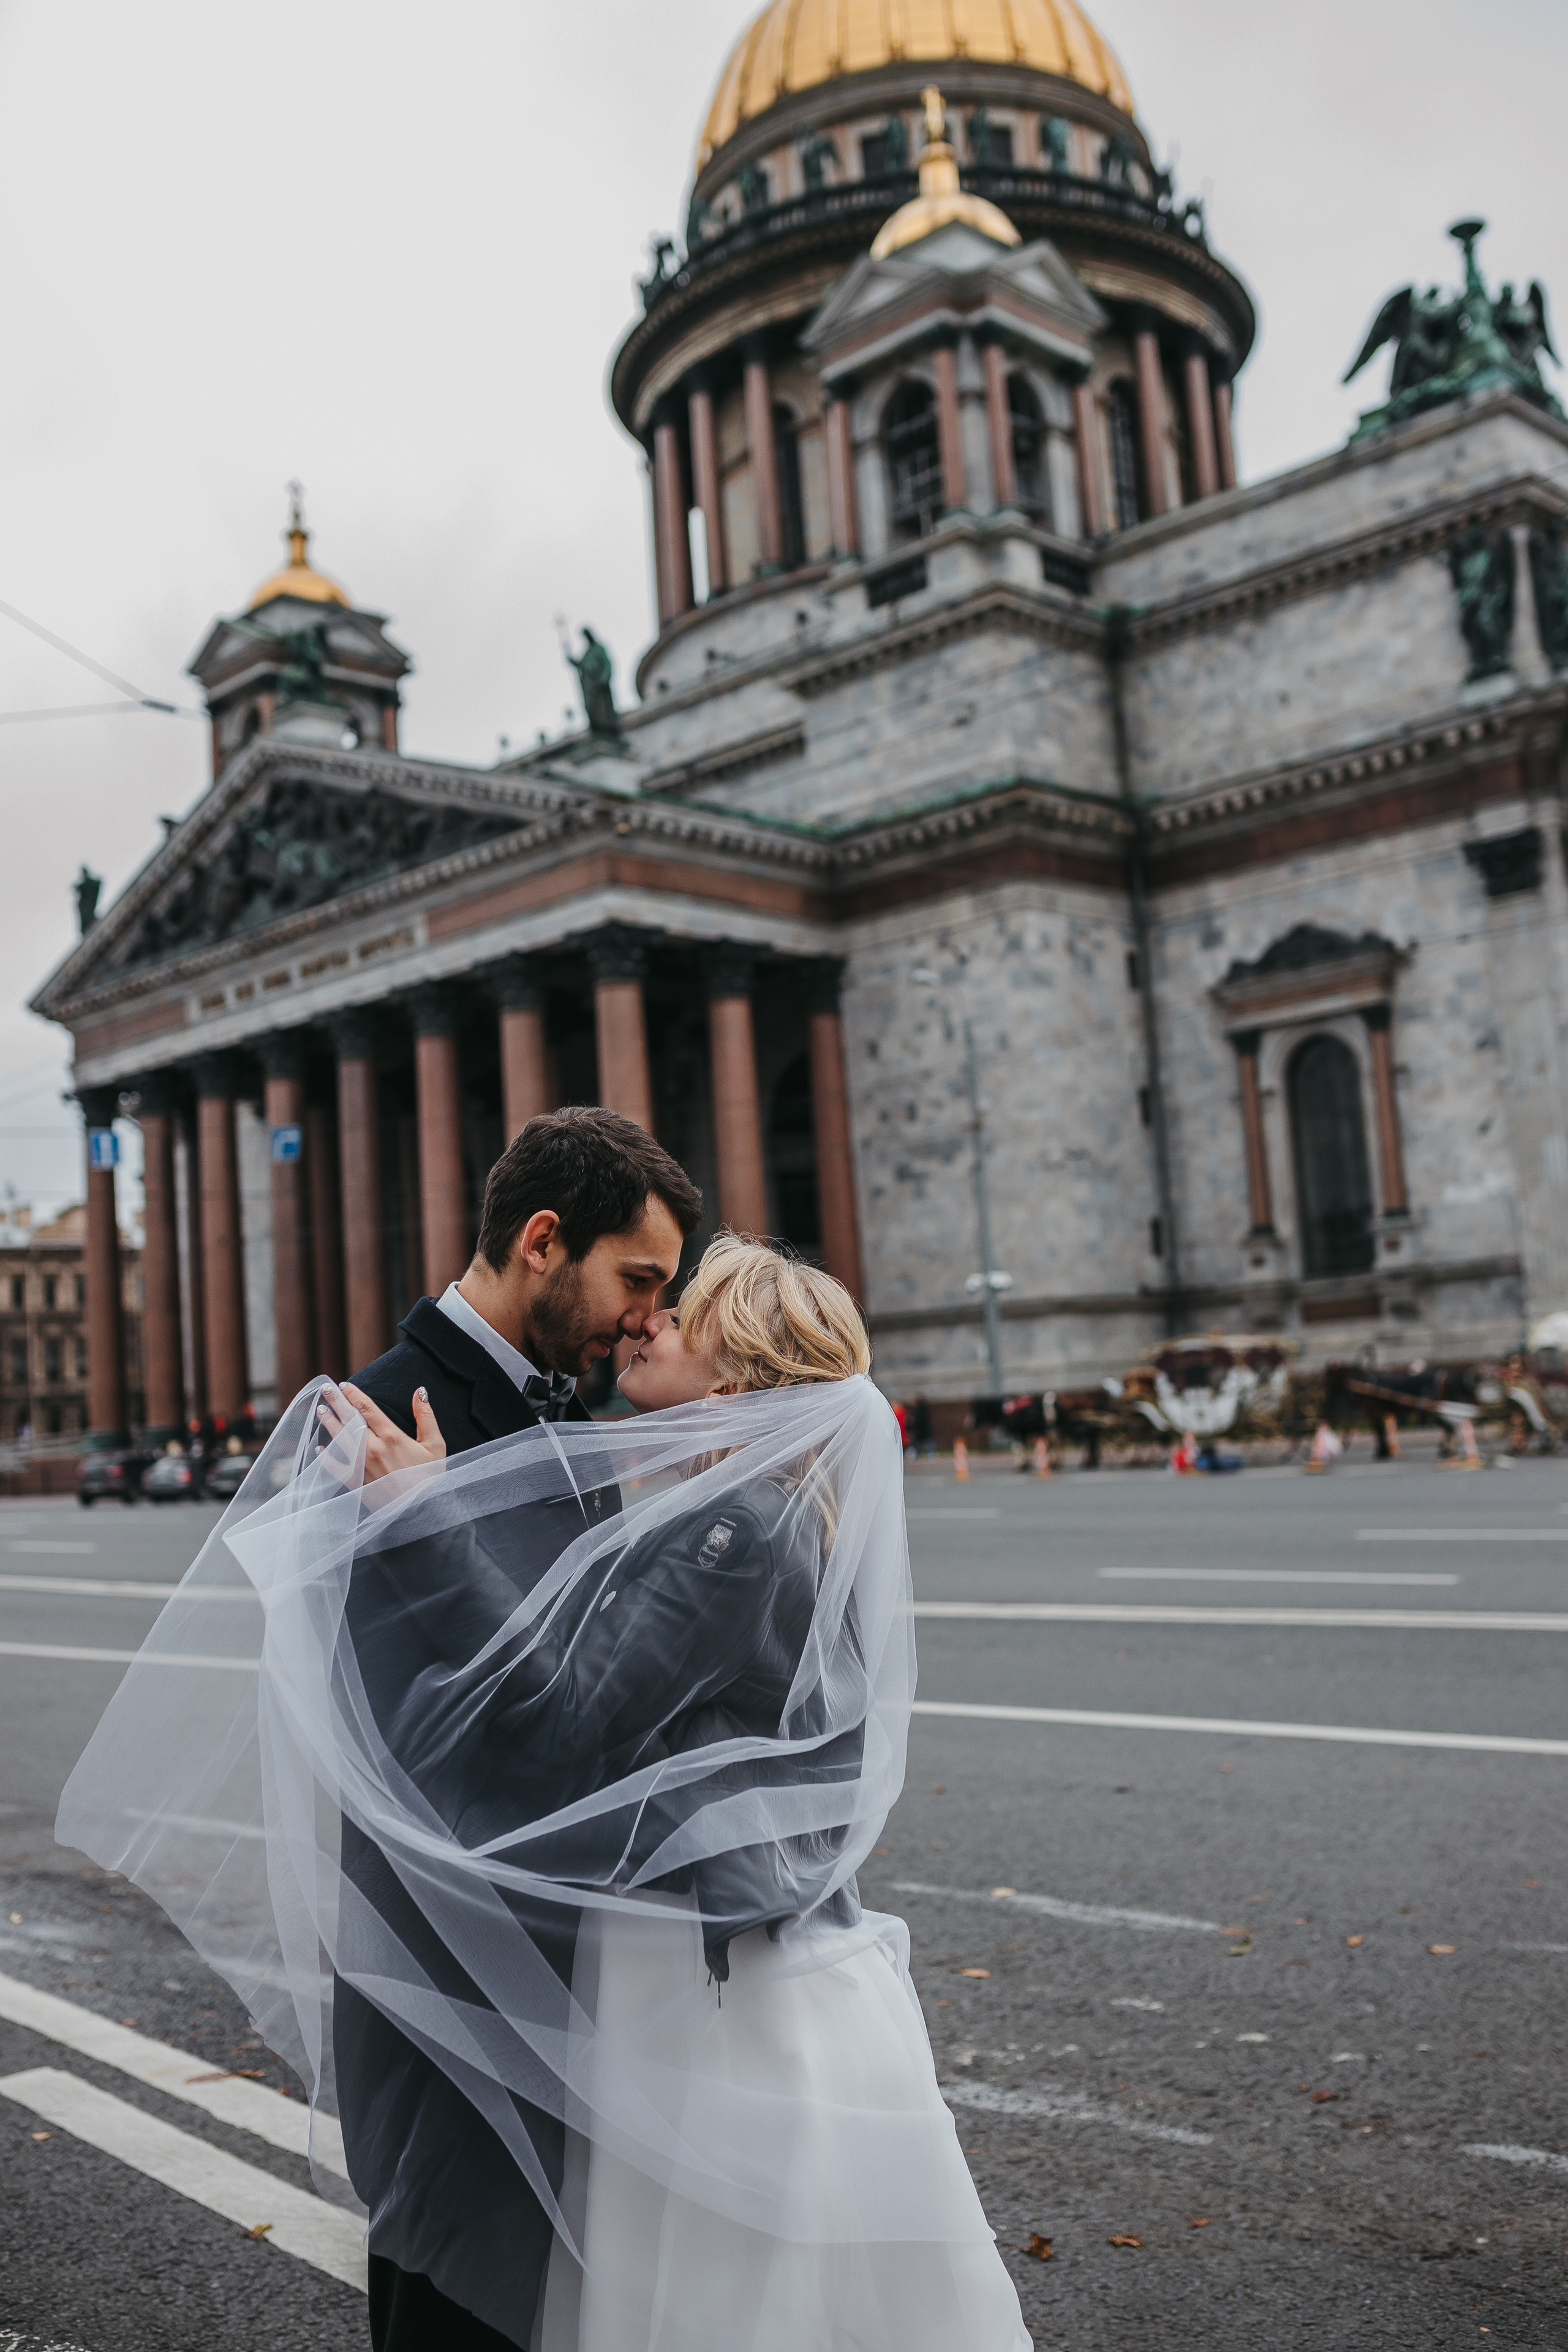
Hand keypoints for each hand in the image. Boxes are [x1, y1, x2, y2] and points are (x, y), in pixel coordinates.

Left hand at [318, 1381, 446, 1481]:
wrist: (421, 1511)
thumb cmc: (431, 1478)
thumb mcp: (435, 1445)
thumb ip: (426, 1417)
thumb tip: (420, 1392)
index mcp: (392, 1437)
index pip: (367, 1409)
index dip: (354, 1395)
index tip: (344, 1385)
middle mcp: (373, 1449)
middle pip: (350, 1420)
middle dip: (336, 1403)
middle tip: (325, 1389)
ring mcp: (362, 1467)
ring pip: (340, 1440)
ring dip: (329, 1423)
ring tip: (320, 1410)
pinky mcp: (357, 1484)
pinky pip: (336, 1468)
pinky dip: (326, 1458)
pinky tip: (320, 1449)